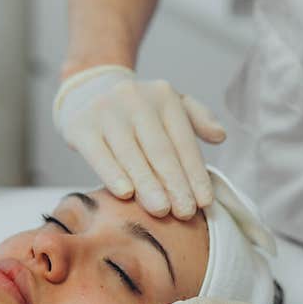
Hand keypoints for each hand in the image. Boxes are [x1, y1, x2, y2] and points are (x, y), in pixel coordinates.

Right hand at [53, 65, 226, 218]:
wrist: (87, 90)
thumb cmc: (136, 110)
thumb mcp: (168, 105)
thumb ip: (197, 118)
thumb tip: (221, 136)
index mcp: (164, 96)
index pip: (183, 141)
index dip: (195, 173)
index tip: (204, 202)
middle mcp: (136, 99)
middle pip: (160, 150)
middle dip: (175, 184)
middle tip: (185, 213)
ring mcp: (106, 111)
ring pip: (132, 154)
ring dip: (148, 185)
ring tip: (161, 211)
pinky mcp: (81, 125)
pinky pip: (99, 154)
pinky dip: (113, 174)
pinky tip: (126, 194)